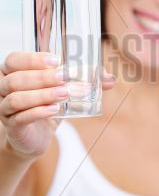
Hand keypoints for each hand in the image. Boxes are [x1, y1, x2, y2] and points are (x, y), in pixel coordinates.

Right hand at [0, 52, 115, 157]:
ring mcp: (5, 108)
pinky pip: (21, 118)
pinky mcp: (12, 126)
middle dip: (42, 78)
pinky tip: (55, 110)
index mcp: (12, 72)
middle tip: (65, 78)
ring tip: (64, 94)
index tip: (56, 61)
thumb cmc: (47, 104)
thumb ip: (85, 81)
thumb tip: (111, 78)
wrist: (35, 136)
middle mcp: (3, 88)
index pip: (14, 60)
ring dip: (42, 95)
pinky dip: (39, 112)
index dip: (32, 59)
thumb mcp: (64, 89)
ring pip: (16, 98)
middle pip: (16, 79)